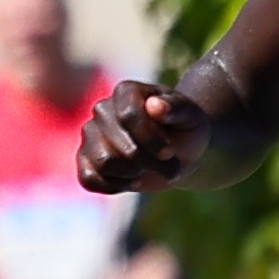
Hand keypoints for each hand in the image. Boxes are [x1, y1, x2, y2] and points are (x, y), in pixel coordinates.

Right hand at [80, 81, 209, 192]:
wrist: (178, 152)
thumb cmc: (185, 130)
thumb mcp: (192, 117)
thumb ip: (178, 108)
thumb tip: (154, 105)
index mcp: (126, 92)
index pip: (128, 115)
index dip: (151, 139)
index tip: (169, 152)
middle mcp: (103, 110)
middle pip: (121, 146)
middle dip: (151, 163)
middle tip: (171, 166)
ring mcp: (90, 135)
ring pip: (104, 163)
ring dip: (135, 175)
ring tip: (150, 170)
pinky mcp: (85, 160)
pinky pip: (89, 180)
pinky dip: (114, 186)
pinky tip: (132, 180)